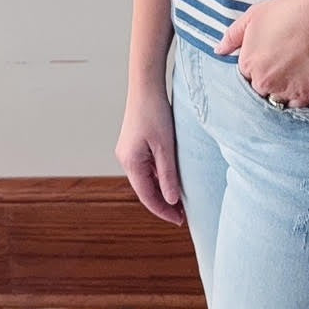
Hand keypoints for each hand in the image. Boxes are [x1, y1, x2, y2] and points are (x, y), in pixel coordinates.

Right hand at [115, 87, 184, 226]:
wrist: (145, 87)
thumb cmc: (155, 113)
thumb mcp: (165, 147)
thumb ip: (168, 175)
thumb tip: (172, 200)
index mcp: (131, 163)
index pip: (147, 197)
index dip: (164, 211)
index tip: (180, 221)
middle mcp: (125, 160)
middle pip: (145, 190)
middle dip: (163, 204)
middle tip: (182, 215)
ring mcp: (128, 152)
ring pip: (145, 180)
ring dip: (161, 191)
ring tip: (179, 201)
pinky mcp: (133, 145)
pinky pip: (146, 168)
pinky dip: (158, 178)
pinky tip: (170, 180)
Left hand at [214, 0, 308, 107]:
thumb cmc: (287, 12)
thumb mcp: (253, 15)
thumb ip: (232, 35)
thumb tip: (218, 51)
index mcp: (247, 64)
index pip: (244, 77)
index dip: (255, 70)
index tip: (267, 62)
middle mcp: (261, 81)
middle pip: (258, 91)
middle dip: (266, 83)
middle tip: (281, 69)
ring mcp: (282, 90)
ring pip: (275, 101)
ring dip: (280, 95)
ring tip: (291, 79)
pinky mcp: (303, 96)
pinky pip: (294, 108)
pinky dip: (296, 102)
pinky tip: (301, 88)